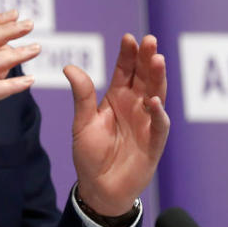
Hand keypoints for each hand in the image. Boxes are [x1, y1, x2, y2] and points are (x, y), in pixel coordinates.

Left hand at [64, 34, 168, 216]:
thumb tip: (69, 67)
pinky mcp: (153, 142)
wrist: (98, 188)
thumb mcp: (82, 123)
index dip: (128, 54)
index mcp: (117, 97)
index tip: (128, 38)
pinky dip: (158, 113)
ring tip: (157, 60)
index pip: (125, 70)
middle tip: (149, 41)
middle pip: (144, 77)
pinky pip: (158, 125)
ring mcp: (146, 122)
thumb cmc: (90, 155)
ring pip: (156, 95)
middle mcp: (135, 106)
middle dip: (147, 59)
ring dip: (158, 78)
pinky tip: (153, 101)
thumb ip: (82, 96)